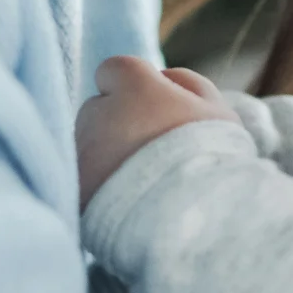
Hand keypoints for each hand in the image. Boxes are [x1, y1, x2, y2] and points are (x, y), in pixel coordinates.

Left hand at [75, 55, 235, 208]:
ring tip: (142, 182)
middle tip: (150, 151)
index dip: (131, 87)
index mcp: (133, 86)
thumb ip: (187, 82)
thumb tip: (163, 75)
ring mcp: (82, 154)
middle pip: (97, 110)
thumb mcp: (218, 111)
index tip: (150, 107)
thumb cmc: (212, 160)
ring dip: (107, 156)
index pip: (113, 70)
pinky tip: (128, 202)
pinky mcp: (75, 193)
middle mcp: (97, 113)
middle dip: (117, 123)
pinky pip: (83, 182)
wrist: (189, 222)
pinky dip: (99, 188)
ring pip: (88, 146)